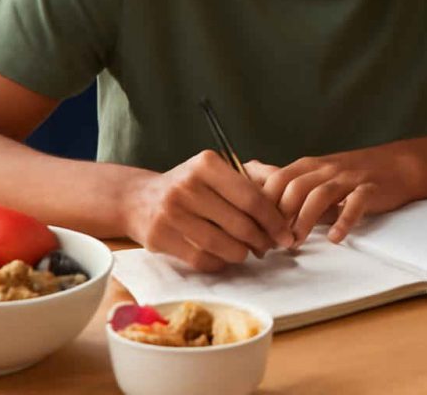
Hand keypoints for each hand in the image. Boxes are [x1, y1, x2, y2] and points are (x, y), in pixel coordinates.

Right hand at [123, 150, 294, 272]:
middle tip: (270, 246)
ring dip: (242, 253)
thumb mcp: (216, 171)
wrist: (139, 198)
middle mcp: (187, 186)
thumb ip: (251, 181)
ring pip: (223, 245)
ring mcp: (170, 213)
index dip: (274, 220)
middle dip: (262, 240)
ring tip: (247, 250)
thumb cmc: (190, 185)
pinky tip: (223, 256)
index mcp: (206, 164)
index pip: (252, 198)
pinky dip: (220, 262)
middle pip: (240, 224)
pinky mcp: (159, 238)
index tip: (286, 233)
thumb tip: (287, 205)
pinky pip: (202, 260)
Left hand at [247, 145, 426, 246]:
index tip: (254, 232)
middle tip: (270, 243)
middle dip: (279, 216)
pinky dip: (344, 220)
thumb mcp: (314, 173)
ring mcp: (348, 178)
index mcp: (308, 166)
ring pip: (320, 195)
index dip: (262, 206)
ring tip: (295, 243)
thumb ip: (284, 179)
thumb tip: (247, 172)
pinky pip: (355, 203)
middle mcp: (325, 169)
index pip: (276, 180)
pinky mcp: (370, 188)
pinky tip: (335, 237)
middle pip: (294, 187)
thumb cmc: (350, 175)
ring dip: (304, 220)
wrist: (397, 165)